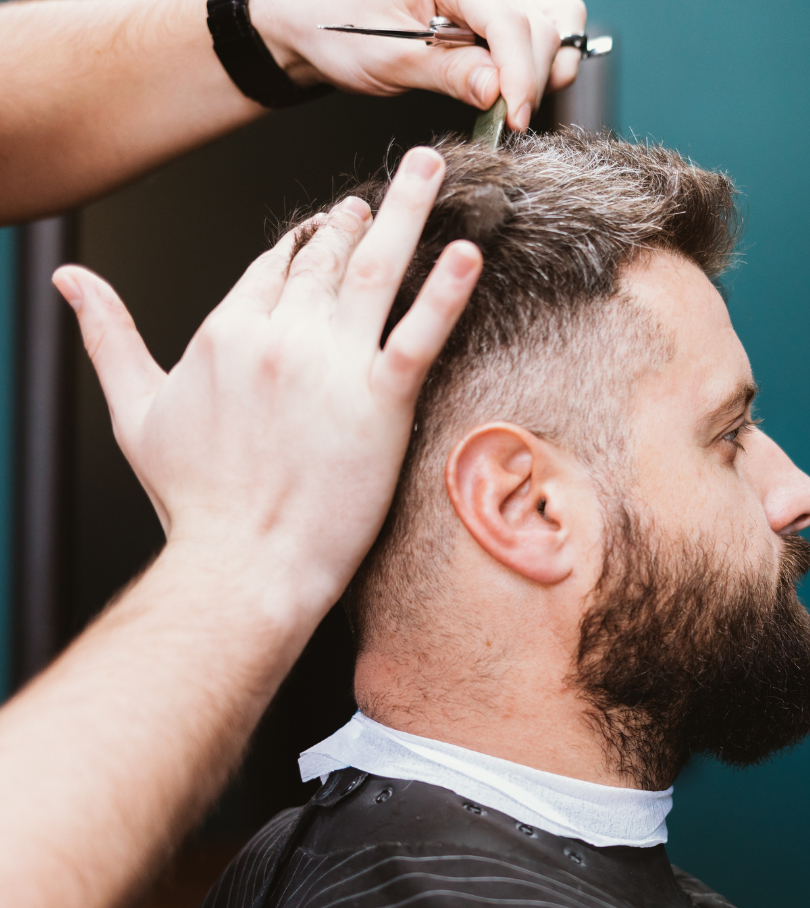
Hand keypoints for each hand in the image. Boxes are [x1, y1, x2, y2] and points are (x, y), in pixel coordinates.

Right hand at [52, 146, 481, 617]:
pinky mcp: (380, 402)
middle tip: (379, 196)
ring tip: (428, 169)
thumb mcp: (134, 411)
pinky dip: (446, 292)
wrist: (241, 565)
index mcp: (225, 334)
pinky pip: (419, 334)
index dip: (301, 245)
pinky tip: (467, 252)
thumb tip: (71, 282)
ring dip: (405, 212)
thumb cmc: (194, 502)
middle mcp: (279, 337)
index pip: (271, 269)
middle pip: (325, 260)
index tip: (323, 228)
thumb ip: (107, 336)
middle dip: (353, 221)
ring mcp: (331, 366)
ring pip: (374, 272)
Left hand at [252, 0, 586, 130]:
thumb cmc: (335, 25)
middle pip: (540, 20)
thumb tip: (495, 90)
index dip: (520, 72)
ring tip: (514, 100)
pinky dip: (537, 62)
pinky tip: (514, 86)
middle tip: (510, 116)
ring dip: (546, 66)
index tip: (516, 118)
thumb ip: (446, 71)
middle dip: (534, 73)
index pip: (509, 18)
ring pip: (551, 22)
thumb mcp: (387, 56)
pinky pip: (536, 29)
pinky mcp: (489, 11)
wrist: (310, 19)